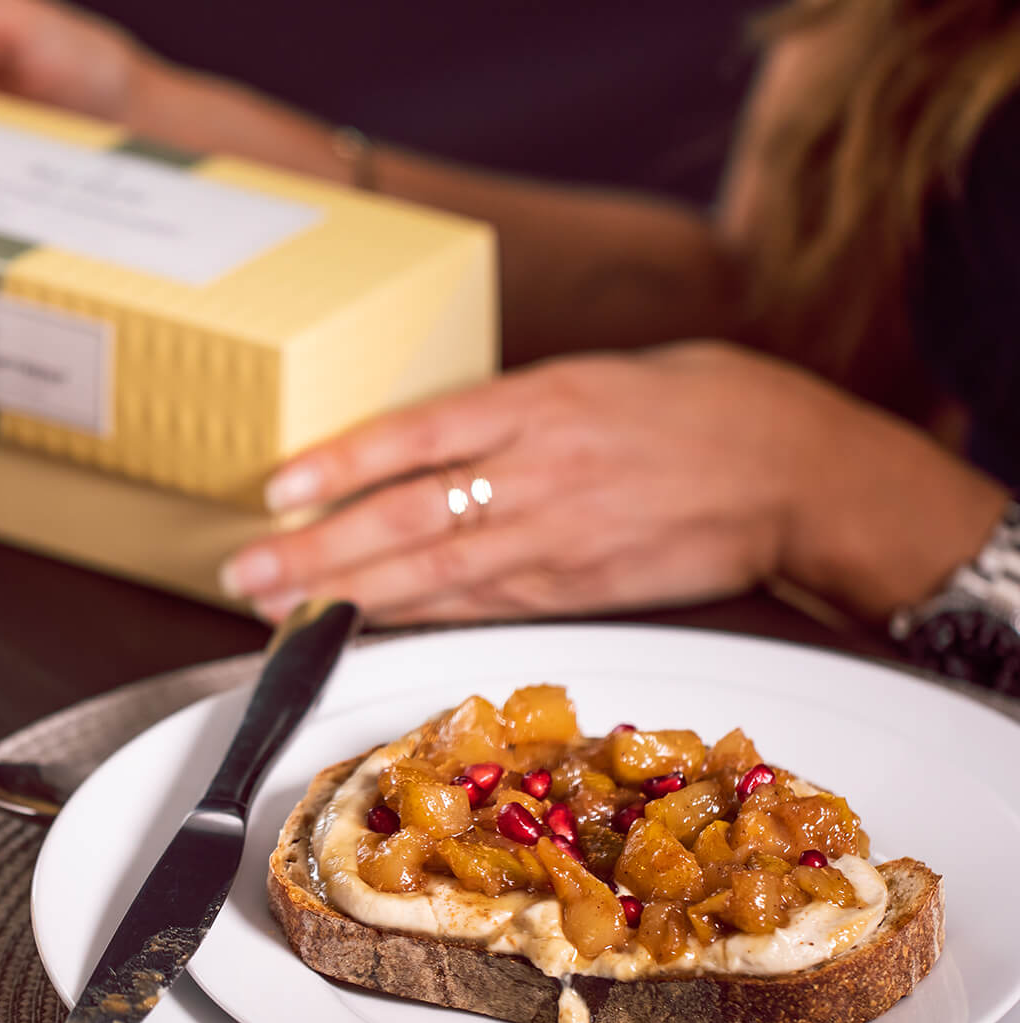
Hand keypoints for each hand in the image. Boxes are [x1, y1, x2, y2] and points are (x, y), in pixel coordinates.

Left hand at [220, 342, 1007, 625]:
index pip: (417, 436)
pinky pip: (482, 605)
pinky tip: (365, 624)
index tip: (275, 488)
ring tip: (278, 608)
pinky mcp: (578, 590)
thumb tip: (432, 444)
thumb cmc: (699, 406)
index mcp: (541, 401)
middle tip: (245, 574)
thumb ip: (513, 412)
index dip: (339, 465)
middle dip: (316, 551)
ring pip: (433, 574)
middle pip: (405, 519)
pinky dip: (417, 617)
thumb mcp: (597, 377)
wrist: (797, 469)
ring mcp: (558, 538)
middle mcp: (540, 472)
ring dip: (348, 595)